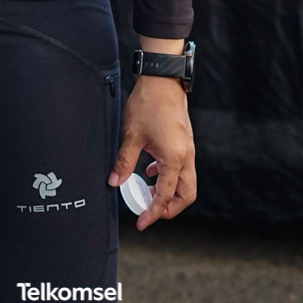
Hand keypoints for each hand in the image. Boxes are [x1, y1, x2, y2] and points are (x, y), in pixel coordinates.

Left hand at [109, 79, 195, 230]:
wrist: (163, 79)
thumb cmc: (149, 104)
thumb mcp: (132, 135)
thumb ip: (124, 161)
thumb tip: (115, 182)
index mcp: (173, 159)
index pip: (165, 196)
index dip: (153, 213)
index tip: (141, 223)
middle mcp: (185, 157)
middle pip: (186, 195)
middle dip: (169, 208)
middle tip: (150, 211)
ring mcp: (187, 148)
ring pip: (186, 182)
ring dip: (169, 192)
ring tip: (147, 191)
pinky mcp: (185, 141)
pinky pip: (182, 167)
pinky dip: (169, 176)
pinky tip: (150, 170)